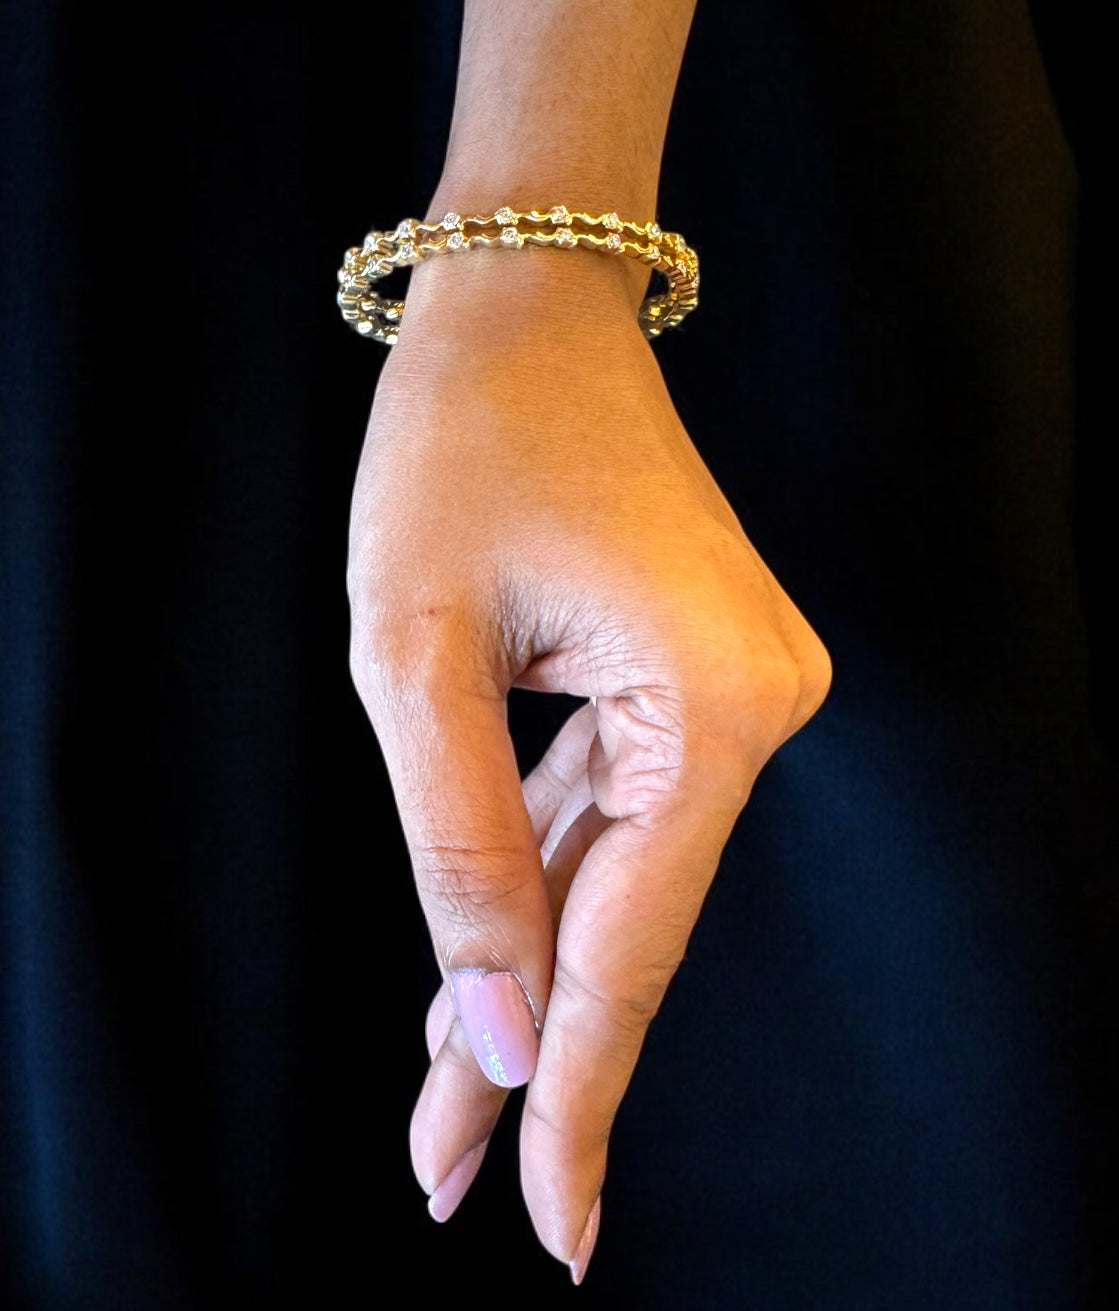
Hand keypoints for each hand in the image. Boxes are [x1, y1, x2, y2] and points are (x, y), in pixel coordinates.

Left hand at [347, 249, 830, 1279]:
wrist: (528, 310)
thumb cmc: (462, 443)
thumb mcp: (414, 654)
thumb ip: (459, 851)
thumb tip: (506, 1038)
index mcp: (712, 702)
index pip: (630, 940)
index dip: (580, 1090)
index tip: (552, 1226)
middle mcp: (754, 709)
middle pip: (623, 922)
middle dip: (527, 1052)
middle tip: (444, 1182)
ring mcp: (731, 696)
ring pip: (612, 878)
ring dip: (524, 977)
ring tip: (441, 1110)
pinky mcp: (688, 681)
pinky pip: (610, 815)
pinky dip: (540, 888)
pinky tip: (487, 972)